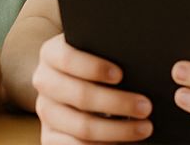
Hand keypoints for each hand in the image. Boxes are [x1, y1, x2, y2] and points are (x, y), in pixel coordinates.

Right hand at [32, 33, 152, 141]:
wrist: (78, 88)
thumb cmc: (97, 68)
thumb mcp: (97, 54)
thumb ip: (108, 54)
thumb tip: (140, 67)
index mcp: (51, 54)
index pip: (67, 58)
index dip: (93, 67)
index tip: (120, 75)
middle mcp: (44, 82)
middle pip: (80, 95)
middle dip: (117, 102)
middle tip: (145, 106)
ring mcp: (45, 111)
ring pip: (82, 127)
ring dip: (118, 130)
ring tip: (144, 128)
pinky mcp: (49, 137)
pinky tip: (124, 142)